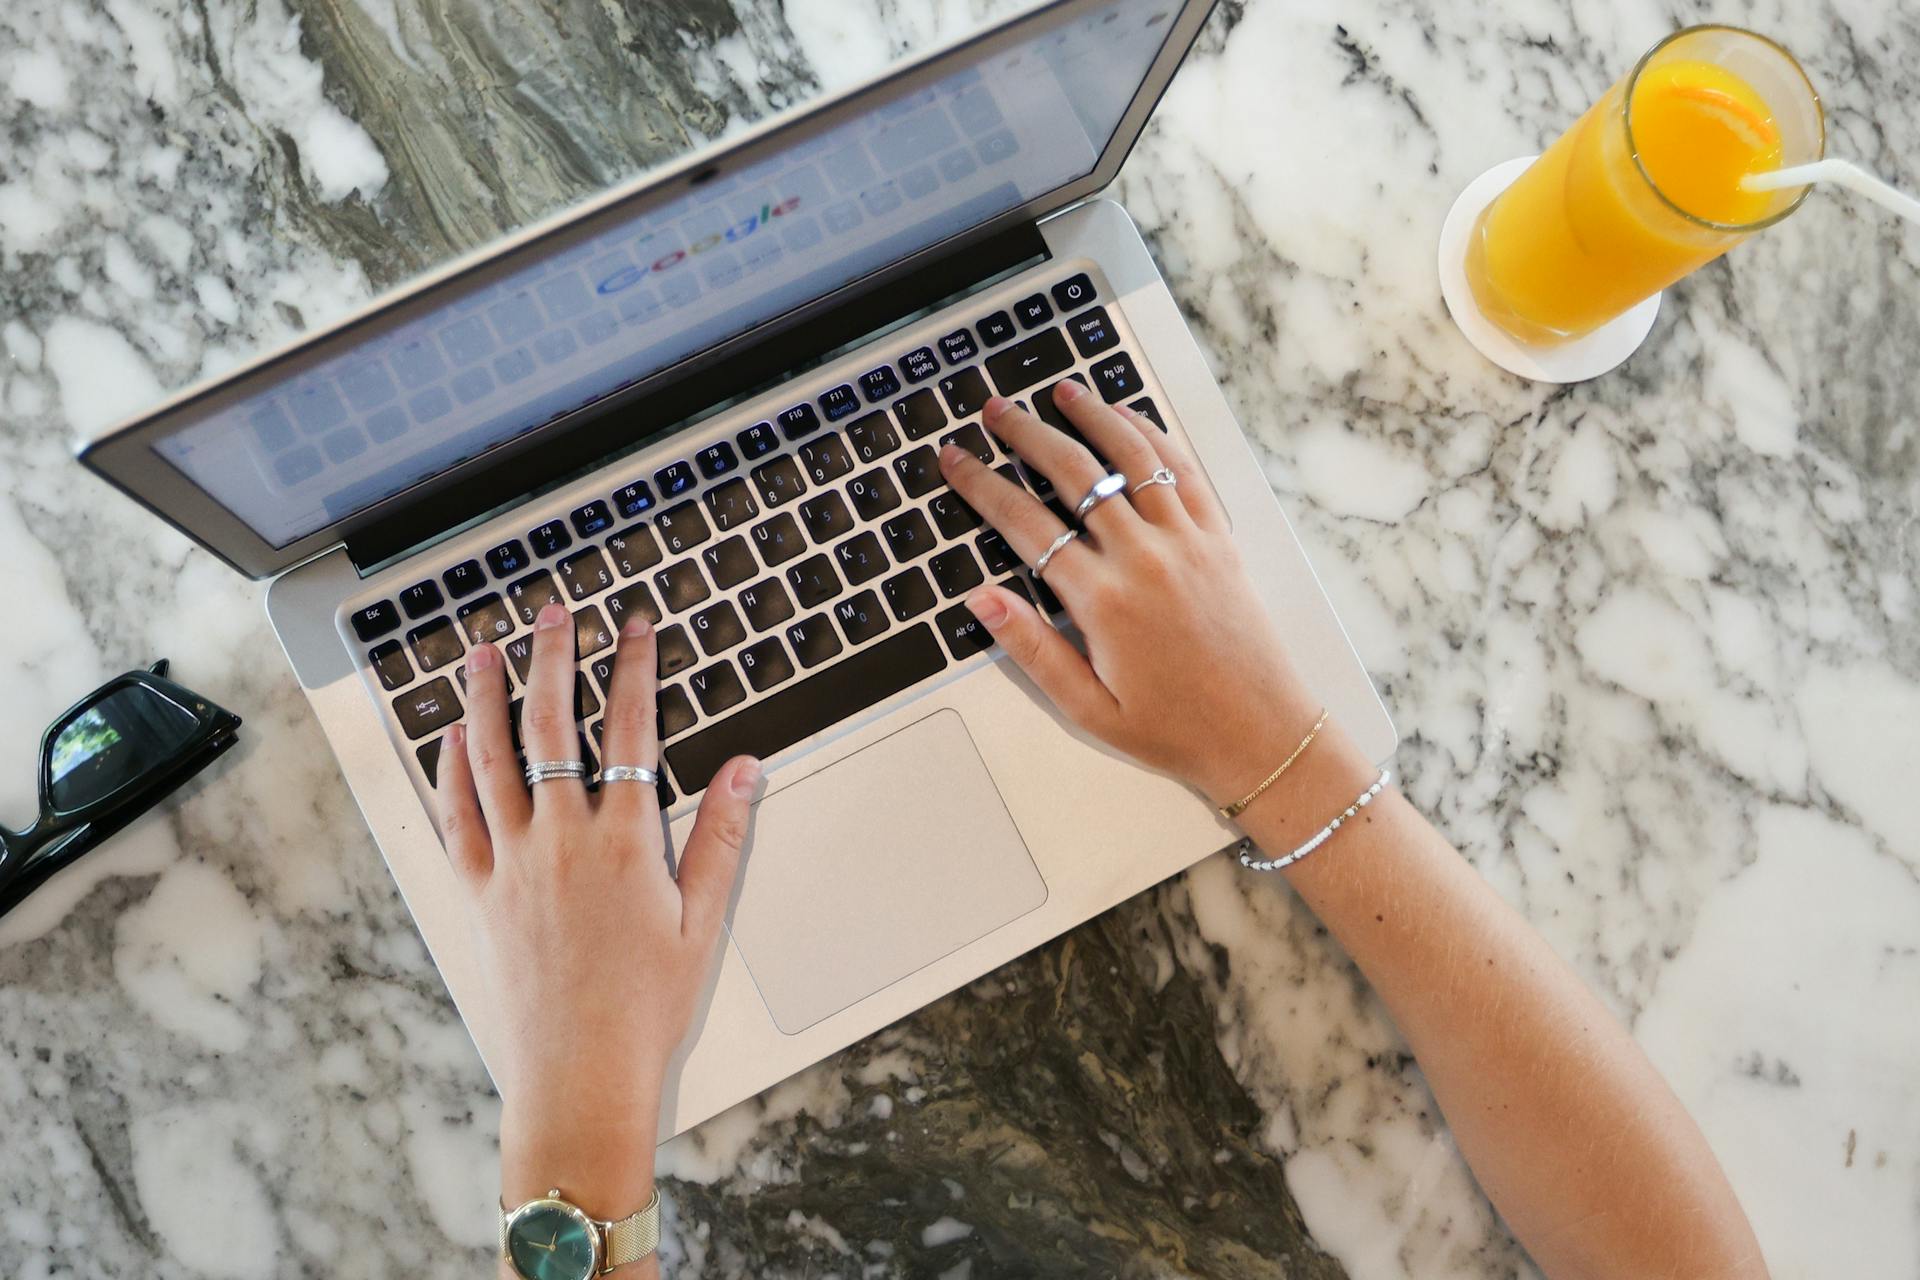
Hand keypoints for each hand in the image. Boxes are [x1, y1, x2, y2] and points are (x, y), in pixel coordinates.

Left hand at [434, 603, 759, 1214]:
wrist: (579, 1072)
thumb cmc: (645, 1006)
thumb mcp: (703, 921)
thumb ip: (721, 836)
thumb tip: (744, 768)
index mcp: (624, 841)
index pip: (629, 729)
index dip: (633, 668)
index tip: (633, 626)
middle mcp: (562, 840)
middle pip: (551, 727)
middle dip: (554, 660)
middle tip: (553, 614)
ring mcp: (513, 863)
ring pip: (492, 759)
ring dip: (487, 697)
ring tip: (484, 651)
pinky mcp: (481, 893)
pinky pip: (457, 817)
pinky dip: (451, 771)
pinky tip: (452, 738)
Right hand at [938, 384, 1324, 806]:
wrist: (1260, 734)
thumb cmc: (1175, 728)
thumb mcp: (1087, 707)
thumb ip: (1032, 649)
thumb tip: (982, 601)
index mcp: (1102, 600)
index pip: (1025, 524)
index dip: (982, 485)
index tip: (957, 460)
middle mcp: (1143, 557)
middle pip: (1073, 472)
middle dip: (1026, 434)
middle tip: (996, 411)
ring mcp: (1186, 540)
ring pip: (1131, 456)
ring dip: (1093, 416)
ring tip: (1062, 391)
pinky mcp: (1219, 538)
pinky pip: (1183, 470)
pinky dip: (1154, 436)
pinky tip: (1131, 418)